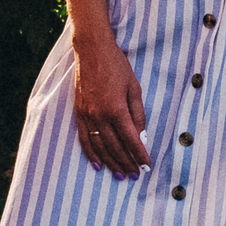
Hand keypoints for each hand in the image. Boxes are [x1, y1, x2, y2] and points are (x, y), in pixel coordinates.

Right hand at [72, 37, 148, 177]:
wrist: (92, 50)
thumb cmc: (117, 66)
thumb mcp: (134, 87)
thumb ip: (138, 113)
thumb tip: (141, 136)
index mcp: (116, 109)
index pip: (131, 140)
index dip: (139, 155)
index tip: (146, 166)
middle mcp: (100, 116)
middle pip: (115, 147)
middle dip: (126, 163)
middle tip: (135, 175)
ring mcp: (87, 116)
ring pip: (99, 147)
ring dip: (110, 163)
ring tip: (119, 175)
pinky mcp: (79, 113)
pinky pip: (85, 139)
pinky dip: (91, 154)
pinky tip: (97, 164)